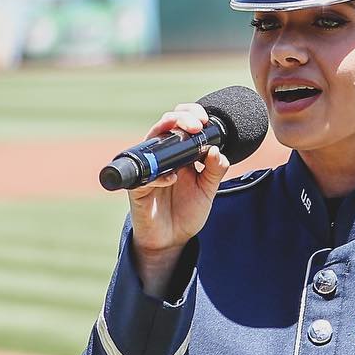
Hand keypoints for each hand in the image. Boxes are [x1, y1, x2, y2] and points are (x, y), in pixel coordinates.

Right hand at [127, 102, 229, 294]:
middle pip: (163, 126)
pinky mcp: (138, 191)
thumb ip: (215, 170)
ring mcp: (149, 172)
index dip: (190, 115)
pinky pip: (143, 178)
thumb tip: (216, 150)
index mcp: (179, 154)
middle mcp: (162, 158)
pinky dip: (158, 176)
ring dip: (166, 135)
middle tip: (197, 125)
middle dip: (180, 118)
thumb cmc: (188, 210)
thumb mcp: (208, 189)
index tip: (206, 120)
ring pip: (149, 144)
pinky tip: (171, 178)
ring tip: (187, 137)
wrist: (173, 239)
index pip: (180, 124)